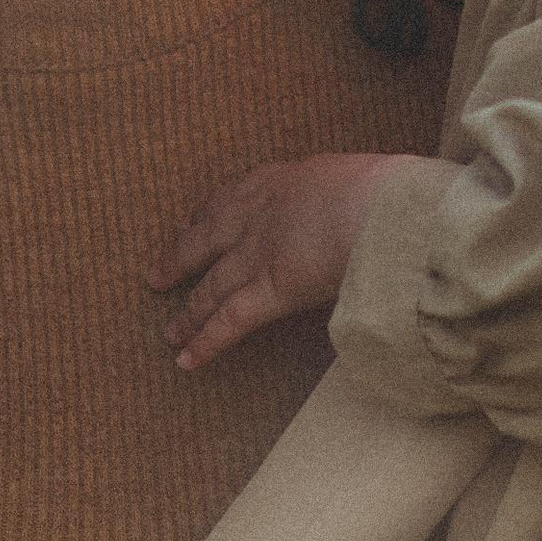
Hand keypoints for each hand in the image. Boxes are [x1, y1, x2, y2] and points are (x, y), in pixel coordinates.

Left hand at [147, 153, 443, 369]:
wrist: (383, 207)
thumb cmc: (385, 191)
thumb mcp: (356, 180)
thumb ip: (342, 197)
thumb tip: (357, 211)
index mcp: (279, 181)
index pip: (228, 200)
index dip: (204, 218)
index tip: (189, 227)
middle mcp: (257, 216)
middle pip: (204, 241)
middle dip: (179, 260)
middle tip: (156, 276)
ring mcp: (259, 254)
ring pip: (212, 287)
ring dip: (189, 313)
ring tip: (169, 332)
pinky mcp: (270, 292)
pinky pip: (231, 321)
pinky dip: (207, 342)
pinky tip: (186, 360)